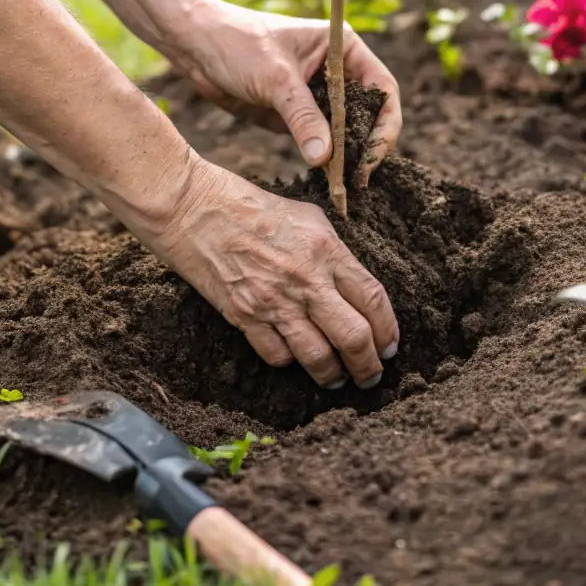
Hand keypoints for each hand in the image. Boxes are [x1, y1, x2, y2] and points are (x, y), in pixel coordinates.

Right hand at [150, 163, 399, 387]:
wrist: (195, 208)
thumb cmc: (253, 207)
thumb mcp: (307, 217)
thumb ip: (335, 253)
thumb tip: (355, 288)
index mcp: (326, 249)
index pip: (373, 299)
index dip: (388, 330)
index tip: (390, 347)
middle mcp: (305, 278)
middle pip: (354, 338)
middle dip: (369, 366)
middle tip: (371, 376)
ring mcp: (273, 300)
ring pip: (318, 357)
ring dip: (333, 376)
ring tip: (337, 379)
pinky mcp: (244, 316)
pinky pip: (278, 356)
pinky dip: (289, 362)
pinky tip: (293, 358)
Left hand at [171, 4, 400, 182]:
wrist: (197, 46)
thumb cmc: (239, 44)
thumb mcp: (276, 79)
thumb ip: (303, 117)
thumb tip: (326, 159)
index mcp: (343, 47)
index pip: (382, 88)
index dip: (384, 123)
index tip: (373, 154)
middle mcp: (337, 70)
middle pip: (370, 113)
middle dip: (368, 145)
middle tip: (358, 178)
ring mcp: (318, 94)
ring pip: (346, 131)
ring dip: (347, 156)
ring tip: (345, 185)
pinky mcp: (297, 115)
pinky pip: (320, 141)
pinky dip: (325, 160)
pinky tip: (325, 179)